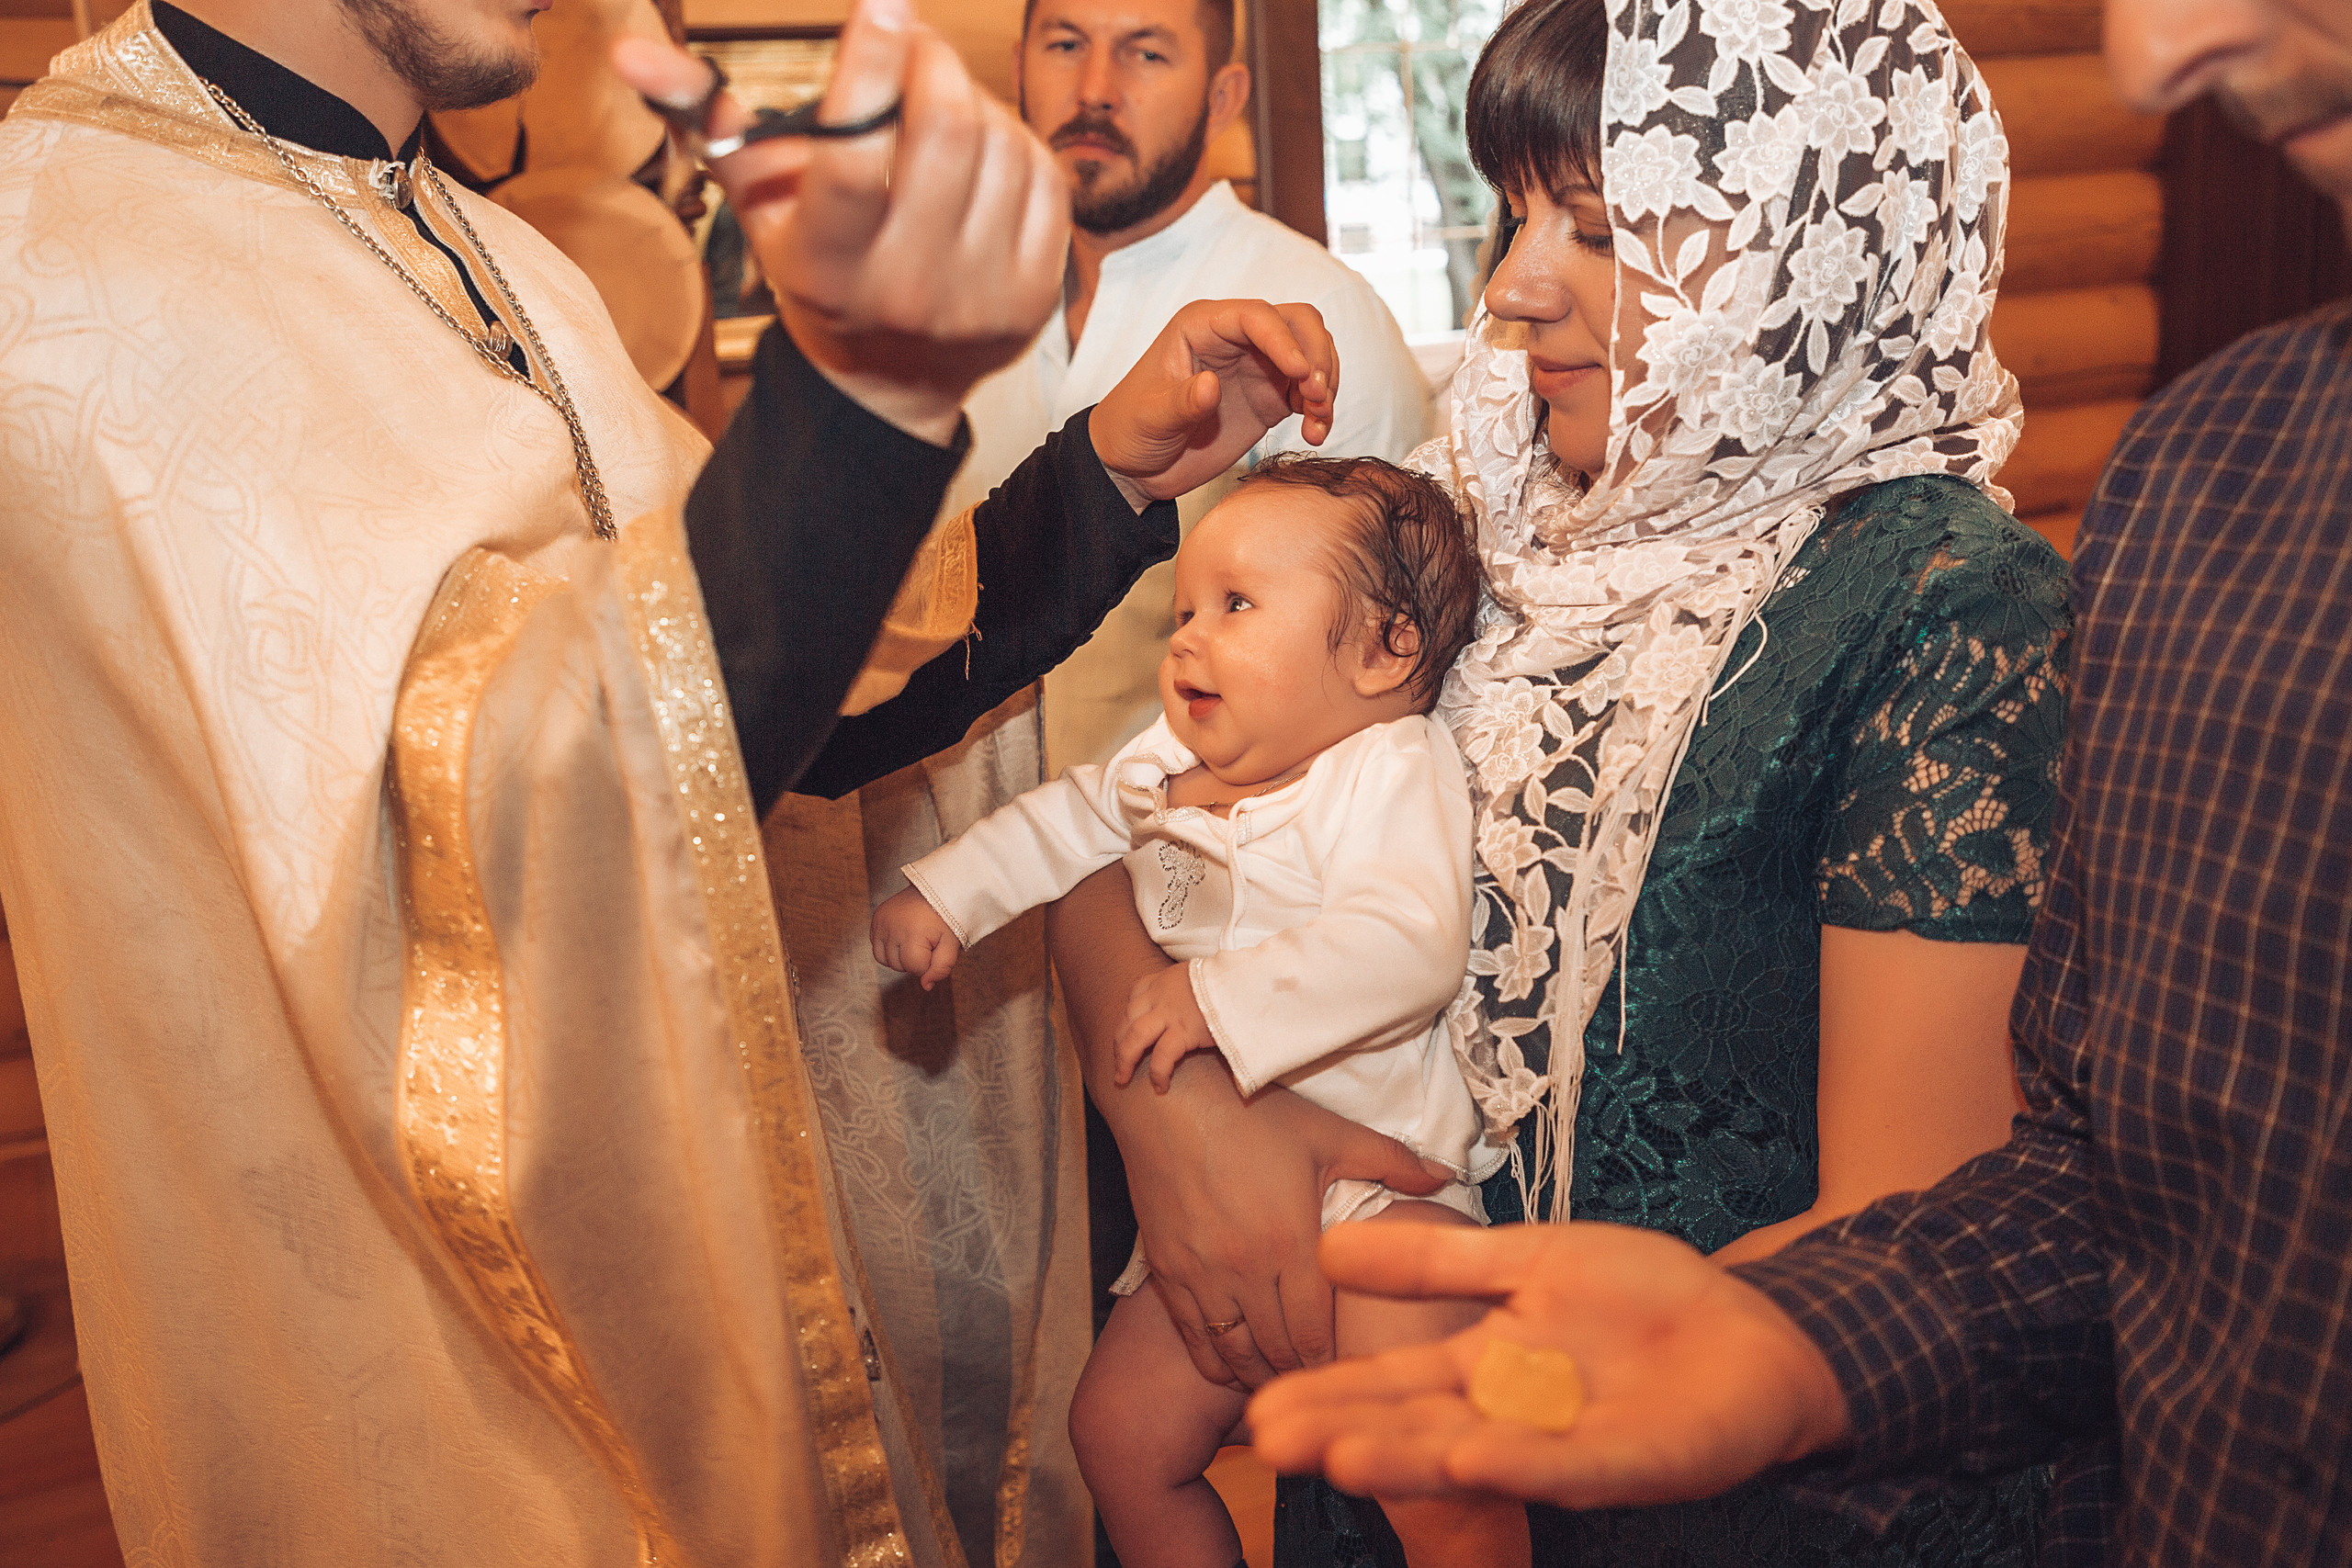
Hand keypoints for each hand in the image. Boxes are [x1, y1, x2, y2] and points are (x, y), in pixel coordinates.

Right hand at [612, 0, 1066, 443]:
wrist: (892, 379)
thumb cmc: (818, 269)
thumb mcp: (758, 206)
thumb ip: (704, 122)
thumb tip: (633, 50)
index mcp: (828, 268)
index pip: (854, 158)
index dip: (871, 66)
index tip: (880, 4)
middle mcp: (907, 291)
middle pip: (946, 130)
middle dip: (931, 60)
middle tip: (911, 40)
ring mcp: (982, 300)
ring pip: (1002, 144)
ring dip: (973, 99)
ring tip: (938, 105)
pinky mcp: (1036, 295)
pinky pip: (1044, 177)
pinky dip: (1015, 141)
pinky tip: (982, 151)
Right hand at [871, 886, 960, 987]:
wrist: (934, 889)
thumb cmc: (945, 917)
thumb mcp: (951, 943)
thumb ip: (941, 968)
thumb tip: (926, 986)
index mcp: (912, 933)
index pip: (915, 968)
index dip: (928, 963)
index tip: (935, 948)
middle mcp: (892, 927)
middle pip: (898, 965)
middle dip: (914, 960)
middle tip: (926, 941)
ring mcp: (881, 922)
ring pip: (885, 959)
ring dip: (899, 957)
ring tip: (914, 940)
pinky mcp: (876, 918)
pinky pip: (877, 947)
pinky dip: (888, 947)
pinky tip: (902, 937)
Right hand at [1050, 861, 1448, 1390]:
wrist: (1168, 1098)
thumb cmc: (1253, 1113)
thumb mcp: (1329, 1134)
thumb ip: (1392, 1162)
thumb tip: (1449, 1176)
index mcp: (1291, 1240)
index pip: (1316, 1332)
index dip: (1333, 1364)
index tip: (1350, 1375)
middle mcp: (1244, 1268)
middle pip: (1278, 1349)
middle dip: (1301, 1375)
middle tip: (1322, 1389)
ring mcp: (1201, 1274)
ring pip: (1233, 1352)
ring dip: (1258, 1376)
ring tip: (1280, 1385)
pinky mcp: (1166, 1271)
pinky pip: (1192, 1337)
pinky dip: (1213, 1362)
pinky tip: (1229, 1369)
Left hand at [1090, 300, 1339, 503]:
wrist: (1136, 465)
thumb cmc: (1132, 430)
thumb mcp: (1150, 418)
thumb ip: (1181, 402)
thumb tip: (1211, 384)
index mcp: (1203, 326)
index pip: (1256, 316)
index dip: (1284, 340)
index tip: (1300, 374)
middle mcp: (1236, 338)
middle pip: (1297, 323)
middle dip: (1316, 357)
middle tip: (1317, 398)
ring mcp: (1258, 366)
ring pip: (1312, 354)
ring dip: (1325, 384)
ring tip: (1318, 421)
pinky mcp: (1271, 396)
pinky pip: (1309, 392)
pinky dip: (1321, 410)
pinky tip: (1315, 435)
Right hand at [1247, 1222, 1853, 1507]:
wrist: (1751, 1329)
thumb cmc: (1638, 1300)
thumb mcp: (1524, 1260)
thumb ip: (1434, 1261)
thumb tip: (1326, 1248)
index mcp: (1482, 1370)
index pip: (1392, 1387)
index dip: (1331, 1398)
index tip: (1263, 1414)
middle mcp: (1513, 1419)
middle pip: (1421, 1429)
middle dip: (1351, 1438)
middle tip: (1277, 1446)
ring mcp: (1573, 1445)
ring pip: (1482, 1455)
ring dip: (1415, 1461)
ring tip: (1347, 1459)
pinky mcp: (1641, 1460)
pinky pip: (1578, 1465)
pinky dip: (1526, 1465)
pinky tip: (1476, 1462)